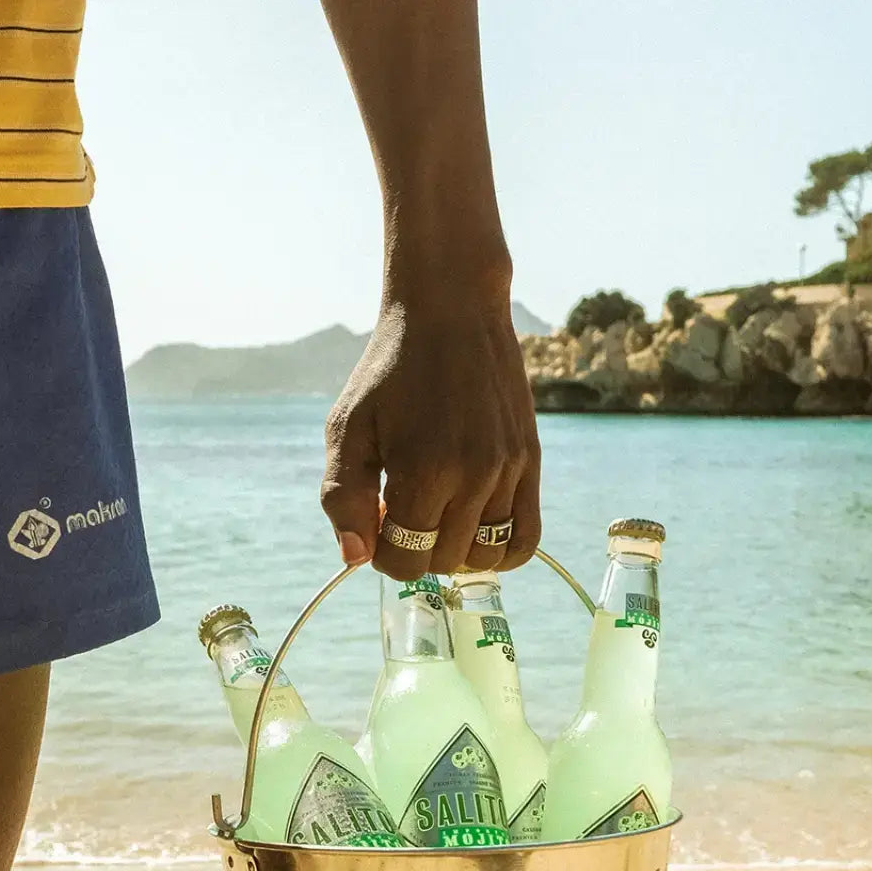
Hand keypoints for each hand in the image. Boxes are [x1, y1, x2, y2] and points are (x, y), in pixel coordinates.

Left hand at [320, 294, 541, 577]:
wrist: (452, 307)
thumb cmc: (390, 369)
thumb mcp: (347, 427)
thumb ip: (341, 497)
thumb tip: (356, 559)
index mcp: (424, 470)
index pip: (406, 561)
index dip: (382, 555)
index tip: (377, 522)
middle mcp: (473, 476)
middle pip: (443, 562)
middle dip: (414, 550)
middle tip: (402, 509)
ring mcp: (508, 471)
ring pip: (486, 558)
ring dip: (455, 551)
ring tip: (438, 517)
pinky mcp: (530, 462)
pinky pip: (526, 538)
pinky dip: (500, 552)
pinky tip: (474, 530)